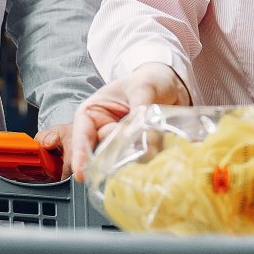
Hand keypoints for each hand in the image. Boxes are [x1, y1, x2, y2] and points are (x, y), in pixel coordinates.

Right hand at [37, 63, 188, 179]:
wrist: (172, 83)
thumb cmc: (150, 79)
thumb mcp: (143, 89)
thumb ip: (142, 114)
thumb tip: (148, 146)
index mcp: (93, 113)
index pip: (82, 136)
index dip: (80, 155)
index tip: (81, 174)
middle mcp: (104, 131)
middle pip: (101, 154)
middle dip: (112, 161)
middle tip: (128, 162)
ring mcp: (122, 144)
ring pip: (120, 162)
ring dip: (132, 164)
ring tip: (147, 161)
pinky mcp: (140, 152)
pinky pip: (141, 163)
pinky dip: (149, 164)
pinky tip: (159, 163)